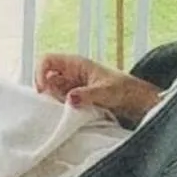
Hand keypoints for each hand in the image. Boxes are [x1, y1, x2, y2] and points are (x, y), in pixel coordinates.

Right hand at [34, 52, 159, 122]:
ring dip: (51, 101)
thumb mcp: (106, 92)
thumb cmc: (124, 90)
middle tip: (50, 105)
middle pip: (45, 76)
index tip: (42, 90)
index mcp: (76, 63)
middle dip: (44, 90)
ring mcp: (71, 85)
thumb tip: (69, 99)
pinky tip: (65, 115)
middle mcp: (70, 73)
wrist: (136, 102)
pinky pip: (59, 101)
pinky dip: (58, 108)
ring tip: (59, 111)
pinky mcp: (74, 98)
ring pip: (51, 90)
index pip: (47, 60)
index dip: (40, 72)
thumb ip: (87, 95)